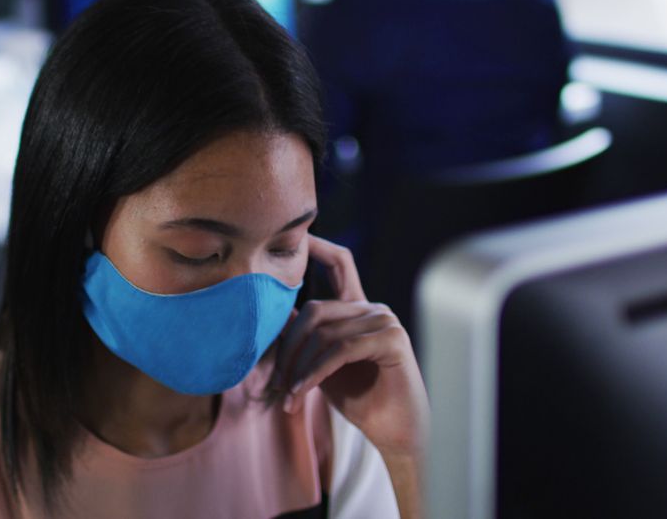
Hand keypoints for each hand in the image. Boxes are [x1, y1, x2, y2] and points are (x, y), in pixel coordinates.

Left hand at [275, 235, 428, 458]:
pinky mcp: (392, 340)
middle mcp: (373, 308)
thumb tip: (272, 310)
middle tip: (276, 381)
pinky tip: (301, 393)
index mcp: (357, 308)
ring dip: (299, 369)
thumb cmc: (359, 399)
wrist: (394, 432)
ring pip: (324, 333)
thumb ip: (303, 336)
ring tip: (289, 396)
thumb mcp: (321, 364)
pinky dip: (314, 373)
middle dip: (288, 346)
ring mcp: (386, 320)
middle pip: (315, 309)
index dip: (318, 246)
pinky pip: (340, 350)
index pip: (340, 264)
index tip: (296, 235)